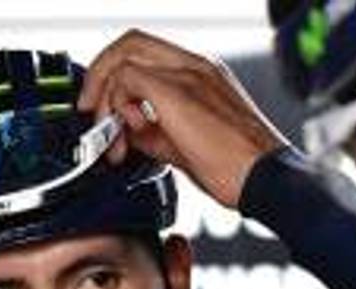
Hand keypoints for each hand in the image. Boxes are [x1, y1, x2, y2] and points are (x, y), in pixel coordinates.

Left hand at [78, 30, 288, 208]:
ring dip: (107, 100)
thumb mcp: (183, 146)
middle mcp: (195, 66)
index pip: (145, 53)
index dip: (114, 75)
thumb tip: (124, 134)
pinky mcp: (178, 90)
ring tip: (116, 139)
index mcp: (200, 74)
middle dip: (99, 77)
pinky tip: (131, 135)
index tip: (103, 108)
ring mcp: (188, 73)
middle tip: (92, 113)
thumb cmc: (237, 169)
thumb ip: (152, 132)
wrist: (264, 178)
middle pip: (130, 43)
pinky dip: (117, 107)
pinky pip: (127, 78)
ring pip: (124, 57)